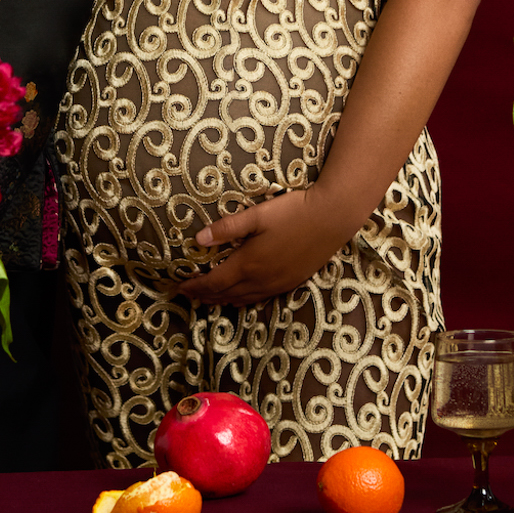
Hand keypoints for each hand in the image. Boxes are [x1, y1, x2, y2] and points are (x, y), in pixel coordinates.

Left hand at [175, 185, 360, 307]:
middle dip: (205, 295)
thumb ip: (227, 228)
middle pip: (226, 294)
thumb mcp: (257, 215)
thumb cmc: (293, 212)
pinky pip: (260, 298)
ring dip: (222, 300)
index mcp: (249, 263)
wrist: (333, 218)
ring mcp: (278, 283)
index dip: (196, 286)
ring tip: (208, 299)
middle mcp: (262, 279)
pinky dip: (243, 300)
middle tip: (188, 295)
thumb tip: (198, 239)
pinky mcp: (291, 282)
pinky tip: (240, 298)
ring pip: (243, 298)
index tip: (180, 286)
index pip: (215, 281)